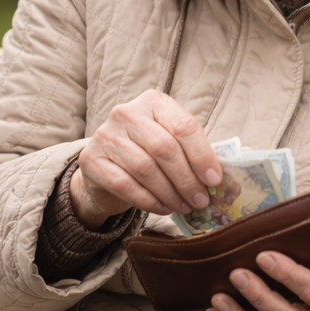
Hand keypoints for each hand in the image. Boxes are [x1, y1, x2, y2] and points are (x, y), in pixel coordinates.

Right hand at [71, 90, 222, 226]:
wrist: (106, 168)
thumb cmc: (147, 153)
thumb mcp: (170, 142)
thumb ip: (191, 152)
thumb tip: (218, 179)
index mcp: (153, 102)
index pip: (183, 126)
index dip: (202, 155)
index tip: (215, 180)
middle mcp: (126, 113)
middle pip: (164, 148)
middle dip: (187, 179)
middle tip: (201, 201)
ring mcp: (105, 135)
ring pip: (145, 169)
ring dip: (170, 193)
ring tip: (184, 207)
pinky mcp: (91, 160)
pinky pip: (125, 184)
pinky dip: (148, 201)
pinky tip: (162, 208)